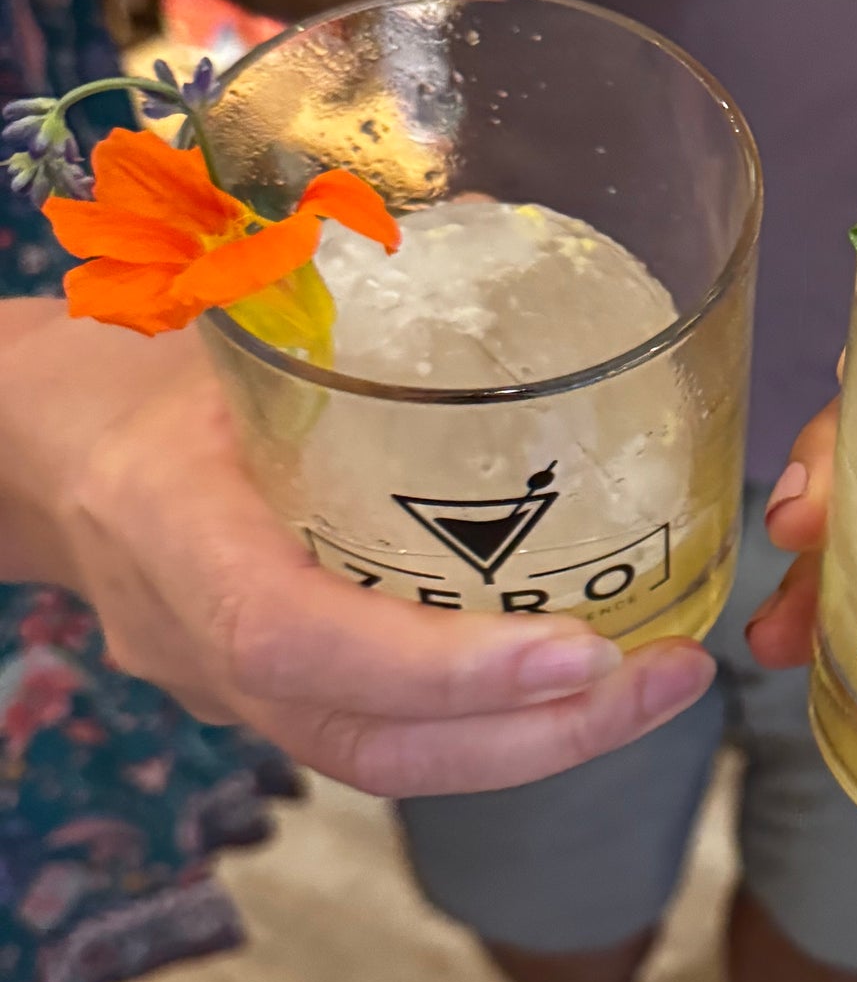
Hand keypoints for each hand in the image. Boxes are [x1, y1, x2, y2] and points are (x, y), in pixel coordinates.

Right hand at [7, 308, 711, 796]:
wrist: (30, 446)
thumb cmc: (131, 359)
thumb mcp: (217, 301)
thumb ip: (344, 280)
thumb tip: (516, 221)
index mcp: (170, 527)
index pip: (296, 637)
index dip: (440, 666)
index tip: (578, 651)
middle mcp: (196, 639)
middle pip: (371, 743)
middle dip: (537, 733)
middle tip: (668, 675)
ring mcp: (227, 691)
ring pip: (388, 760)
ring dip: (537, 742)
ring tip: (658, 685)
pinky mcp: (270, 700)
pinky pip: (387, 738)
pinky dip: (496, 724)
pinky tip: (592, 681)